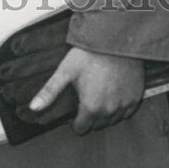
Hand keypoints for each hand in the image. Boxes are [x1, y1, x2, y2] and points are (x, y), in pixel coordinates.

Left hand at [29, 48, 143, 135]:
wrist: (116, 39)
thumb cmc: (89, 54)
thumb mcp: (66, 70)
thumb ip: (50, 91)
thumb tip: (33, 108)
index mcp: (90, 108)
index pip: (81, 128)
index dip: (76, 119)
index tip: (76, 107)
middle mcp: (109, 112)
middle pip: (97, 125)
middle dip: (90, 115)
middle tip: (88, 96)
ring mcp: (124, 106)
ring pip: (112, 120)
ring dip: (105, 112)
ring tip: (100, 93)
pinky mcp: (136, 98)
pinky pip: (126, 111)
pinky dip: (120, 106)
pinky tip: (114, 91)